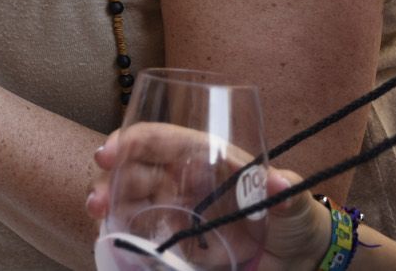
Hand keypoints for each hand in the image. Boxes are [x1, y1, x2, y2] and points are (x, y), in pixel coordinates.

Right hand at [88, 124, 326, 270]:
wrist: (298, 262)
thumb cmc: (294, 219)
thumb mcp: (294, 202)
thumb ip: (285, 193)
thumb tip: (276, 182)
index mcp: (204, 156)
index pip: (159, 138)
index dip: (131, 141)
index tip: (110, 153)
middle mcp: (182, 178)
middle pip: (134, 168)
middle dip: (110, 177)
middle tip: (98, 200)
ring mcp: (174, 209)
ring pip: (128, 198)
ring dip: (107, 203)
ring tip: (97, 215)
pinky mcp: (173, 240)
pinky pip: (137, 231)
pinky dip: (119, 232)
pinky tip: (109, 237)